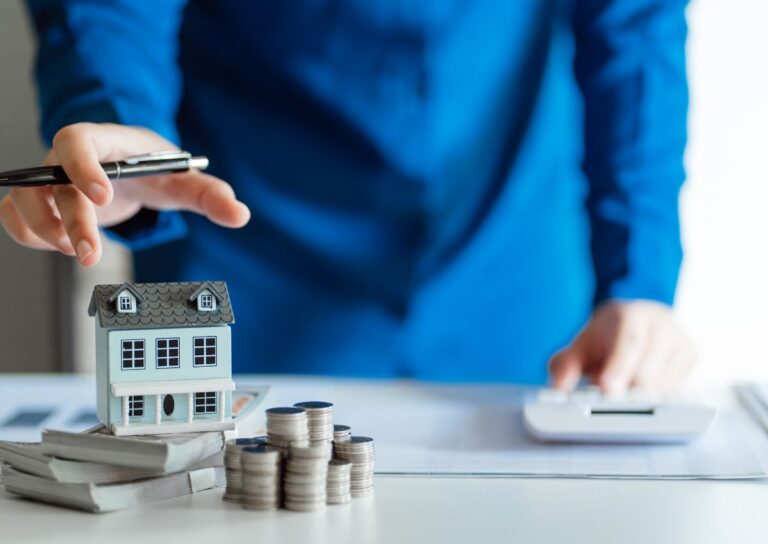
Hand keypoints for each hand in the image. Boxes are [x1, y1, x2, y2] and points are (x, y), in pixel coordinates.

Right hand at [0, 123, 250, 265]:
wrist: (129, 168)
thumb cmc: (152, 168)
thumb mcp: (182, 179)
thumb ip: (210, 194)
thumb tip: (240, 214)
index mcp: (103, 142)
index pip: (78, 142)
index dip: (83, 167)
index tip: (102, 196)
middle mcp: (66, 159)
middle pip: (51, 184)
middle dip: (70, 222)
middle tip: (90, 253)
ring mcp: (48, 181)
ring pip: (25, 203)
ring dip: (46, 232)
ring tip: (78, 252)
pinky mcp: (40, 203)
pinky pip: (15, 217)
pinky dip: (29, 235)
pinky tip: (60, 246)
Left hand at [548, 300, 696, 393]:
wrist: (633, 321)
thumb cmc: (605, 337)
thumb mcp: (580, 347)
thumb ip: (565, 366)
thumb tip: (558, 389)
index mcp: (632, 315)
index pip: (629, 344)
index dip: (619, 369)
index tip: (607, 390)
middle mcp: (661, 323)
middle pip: (647, 371)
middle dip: (625, 392)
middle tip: (608, 400)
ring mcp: (680, 339)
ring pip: (663, 385)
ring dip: (639, 396)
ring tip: (623, 385)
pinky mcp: (691, 356)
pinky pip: (675, 390)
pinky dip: (655, 397)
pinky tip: (641, 387)